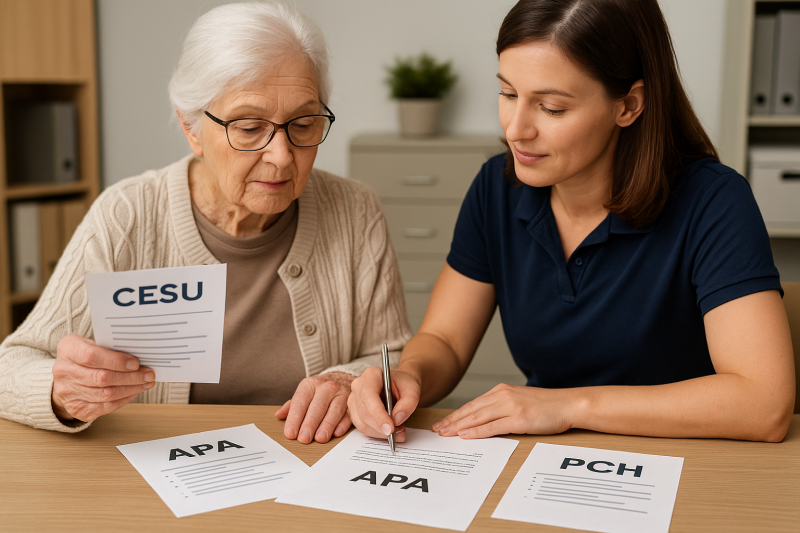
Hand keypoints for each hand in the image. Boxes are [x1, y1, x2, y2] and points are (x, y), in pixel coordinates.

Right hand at [51, 334, 154, 422]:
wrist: (64, 376)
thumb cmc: (84, 355)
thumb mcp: (91, 342)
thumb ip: (110, 347)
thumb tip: (138, 356)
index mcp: (68, 350)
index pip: (92, 356)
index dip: (116, 361)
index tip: (136, 363)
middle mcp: (64, 372)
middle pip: (102, 378)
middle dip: (130, 377)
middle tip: (149, 374)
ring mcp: (68, 393)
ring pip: (106, 395)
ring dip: (131, 389)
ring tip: (146, 383)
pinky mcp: (76, 408)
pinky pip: (104, 407)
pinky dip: (123, 399)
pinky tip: (134, 392)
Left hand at [276, 372, 353, 443]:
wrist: (343, 378)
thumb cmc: (320, 390)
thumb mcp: (305, 392)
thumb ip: (292, 405)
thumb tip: (279, 415)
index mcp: (310, 384)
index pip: (300, 402)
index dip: (294, 418)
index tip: (290, 433)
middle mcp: (327, 387)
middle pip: (317, 407)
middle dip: (310, 424)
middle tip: (304, 438)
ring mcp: (342, 393)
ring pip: (334, 410)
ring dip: (327, 425)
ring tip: (320, 438)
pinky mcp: (353, 402)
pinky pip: (348, 413)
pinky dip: (343, 424)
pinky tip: (336, 433)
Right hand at [348, 366, 421, 442]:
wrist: (400, 386)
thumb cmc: (404, 385)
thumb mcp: (413, 390)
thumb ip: (408, 404)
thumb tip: (397, 419)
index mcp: (371, 375)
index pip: (369, 395)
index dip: (378, 414)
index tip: (390, 428)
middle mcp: (358, 386)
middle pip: (363, 411)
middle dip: (380, 426)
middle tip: (399, 432)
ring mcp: (354, 399)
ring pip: (361, 422)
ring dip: (379, 432)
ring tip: (397, 432)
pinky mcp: (355, 412)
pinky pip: (362, 427)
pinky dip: (376, 433)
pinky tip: (389, 431)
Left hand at [432, 383, 574, 438]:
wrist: (568, 404)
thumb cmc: (547, 406)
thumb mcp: (520, 401)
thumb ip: (502, 407)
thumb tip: (485, 419)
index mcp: (502, 391)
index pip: (473, 404)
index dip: (456, 414)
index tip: (443, 422)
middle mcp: (503, 396)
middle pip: (471, 410)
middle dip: (451, 420)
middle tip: (436, 429)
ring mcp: (510, 406)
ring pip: (477, 418)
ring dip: (458, 426)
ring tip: (445, 433)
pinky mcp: (519, 419)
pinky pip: (493, 427)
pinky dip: (477, 432)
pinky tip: (465, 436)